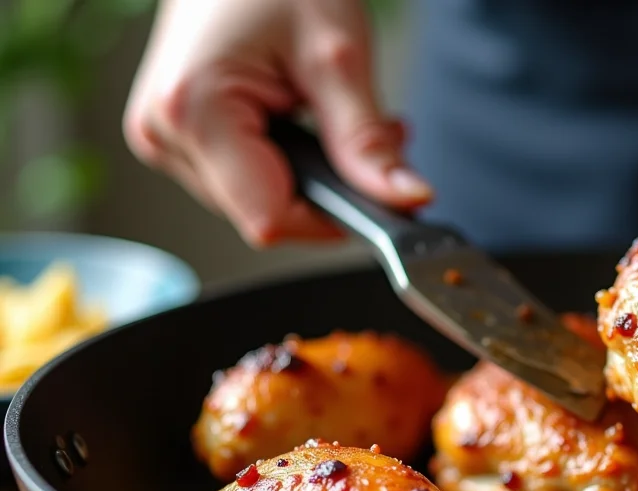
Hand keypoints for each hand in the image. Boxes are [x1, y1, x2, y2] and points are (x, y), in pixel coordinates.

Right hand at [123, 0, 431, 247]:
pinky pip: (244, 178)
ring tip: (337, 113)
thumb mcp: (338, 58)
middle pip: (266, 211)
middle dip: (330, 187)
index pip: (271, 218)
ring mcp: (165, 138)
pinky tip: (306, 120)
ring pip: (259, 200)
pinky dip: (287, 161)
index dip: (332, 218)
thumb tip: (405, 200)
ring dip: (312, 173)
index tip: (380, 194)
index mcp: (195, 113)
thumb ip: (367, 142)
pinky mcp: (176, 135)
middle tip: (376, 132)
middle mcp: (165, 134)